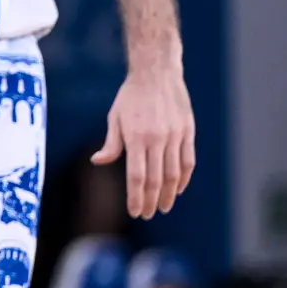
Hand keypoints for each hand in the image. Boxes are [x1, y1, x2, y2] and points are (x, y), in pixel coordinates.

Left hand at [92, 64, 193, 218]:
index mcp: (136, 137)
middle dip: (151, 201)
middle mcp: (157, 139)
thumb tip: (97, 162)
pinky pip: (188, 161)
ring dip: (168, 194)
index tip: (135, 212)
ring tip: (163, 207)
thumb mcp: (115, 118)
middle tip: (147, 214)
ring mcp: (175, 136)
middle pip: (155, 179)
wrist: (156, 73)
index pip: (137, 176)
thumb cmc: (130, 96)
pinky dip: (184, 178)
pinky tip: (177, 189)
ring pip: (174, 174)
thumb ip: (111, 144)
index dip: (136, 197)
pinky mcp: (187, 131)